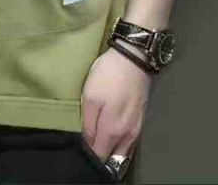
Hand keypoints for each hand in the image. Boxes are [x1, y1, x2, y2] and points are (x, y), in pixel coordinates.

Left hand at [80, 44, 151, 166]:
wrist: (133, 59)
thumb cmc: (108, 77)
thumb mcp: (90, 97)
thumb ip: (88, 125)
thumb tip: (87, 144)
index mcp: (112, 132)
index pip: (99, 156)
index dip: (88, 157)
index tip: (77, 150)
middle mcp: (127, 136)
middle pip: (112, 158)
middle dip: (100, 157)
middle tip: (86, 147)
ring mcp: (136, 129)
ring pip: (122, 151)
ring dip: (110, 151)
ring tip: (96, 142)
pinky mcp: (140, 120)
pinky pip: (128, 142)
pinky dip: (119, 144)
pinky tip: (110, 134)